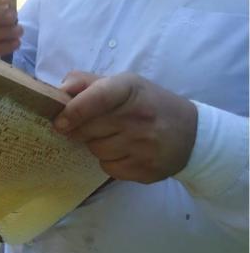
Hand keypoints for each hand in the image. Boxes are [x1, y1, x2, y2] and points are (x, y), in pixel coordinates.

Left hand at [54, 71, 197, 183]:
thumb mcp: (124, 84)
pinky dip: (109, 161)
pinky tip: (124, 151)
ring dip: (96, 144)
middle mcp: (140, 117)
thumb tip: (58, 91)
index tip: (59, 121)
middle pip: (88, 128)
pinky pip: (108, 167)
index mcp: (131, 89)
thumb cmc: (148, 104)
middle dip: (80, 128)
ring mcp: (145, 145)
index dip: (73, 110)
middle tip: (90, 126)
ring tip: (114, 136)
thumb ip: (87, 83)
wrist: (193, 135)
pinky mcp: (146, 169)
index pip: (97, 97)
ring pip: (96, 149)